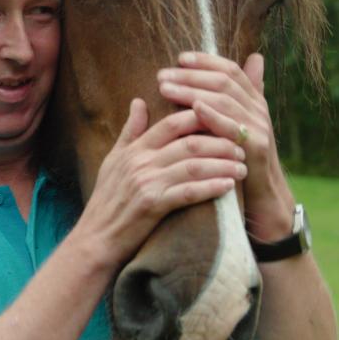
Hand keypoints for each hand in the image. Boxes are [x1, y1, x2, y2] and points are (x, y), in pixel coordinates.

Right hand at [72, 98, 246, 269]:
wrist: (96, 238)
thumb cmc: (106, 200)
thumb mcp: (114, 159)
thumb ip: (130, 130)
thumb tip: (139, 101)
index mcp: (135, 149)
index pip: (173, 123)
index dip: (201, 118)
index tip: (224, 121)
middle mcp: (141, 161)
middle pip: (189, 142)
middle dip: (220, 142)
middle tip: (241, 146)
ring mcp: (147, 182)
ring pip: (193, 165)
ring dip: (222, 164)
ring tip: (242, 166)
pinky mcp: (153, 205)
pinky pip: (189, 192)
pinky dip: (211, 187)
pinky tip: (228, 185)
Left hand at [157, 52, 294, 241]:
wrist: (262, 200)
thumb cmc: (239, 161)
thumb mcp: (235, 127)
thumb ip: (233, 98)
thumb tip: (251, 59)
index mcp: (252, 101)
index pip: (229, 70)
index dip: (205, 61)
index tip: (179, 58)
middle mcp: (258, 110)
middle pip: (224, 81)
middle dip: (191, 75)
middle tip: (162, 74)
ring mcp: (259, 128)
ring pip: (225, 100)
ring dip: (192, 91)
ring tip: (165, 88)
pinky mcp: (257, 148)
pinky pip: (233, 128)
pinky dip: (213, 116)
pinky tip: (193, 108)